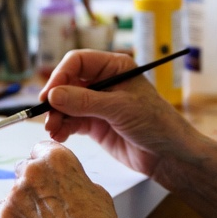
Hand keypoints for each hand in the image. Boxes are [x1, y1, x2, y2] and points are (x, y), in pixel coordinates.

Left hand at [0, 141, 130, 217]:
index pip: (40, 148)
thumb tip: (64, 180)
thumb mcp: (93, 188)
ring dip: (23, 199)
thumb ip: (72, 176)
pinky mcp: (5, 216)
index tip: (48, 174)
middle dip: (34, 181)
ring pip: (13, 189)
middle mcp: (33, 170)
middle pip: (25, 168)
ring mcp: (16, 193)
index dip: (46, 163)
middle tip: (47, 201)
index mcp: (57, 157)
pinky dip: (9, 215)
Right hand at [39, 49, 198, 180]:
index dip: (61, 75)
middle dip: (56, 99)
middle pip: (68, 82)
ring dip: (56, 116)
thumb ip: (85, 101)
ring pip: (67, 103)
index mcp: (115, 67)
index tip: (49, 94)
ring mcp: (99, 103)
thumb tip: (54, 95)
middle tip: (47, 116)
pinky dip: (62, 127)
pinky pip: (71, 121)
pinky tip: (59, 136)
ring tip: (53, 131)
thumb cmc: (155, 123)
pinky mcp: (96, 123)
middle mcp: (105, 82)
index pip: (78, 61)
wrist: (169, 155)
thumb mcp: (120, 109)